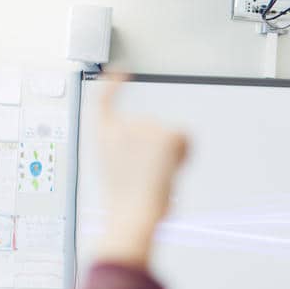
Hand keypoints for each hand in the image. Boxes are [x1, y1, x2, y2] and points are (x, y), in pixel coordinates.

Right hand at [95, 74, 188, 266]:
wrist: (132, 216)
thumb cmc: (125, 208)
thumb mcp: (118, 178)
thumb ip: (130, 159)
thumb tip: (158, 169)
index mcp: (102, 137)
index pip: (103, 100)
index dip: (112, 85)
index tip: (121, 72)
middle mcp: (120, 125)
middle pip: (152, 126)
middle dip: (158, 148)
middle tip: (148, 176)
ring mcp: (143, 126)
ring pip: (171, 133)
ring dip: (172, 154)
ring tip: (157, 176)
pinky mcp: (165, 133)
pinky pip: (187, 138)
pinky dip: (186, 153)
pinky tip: (173, 168)